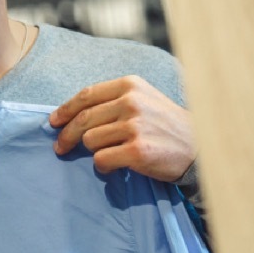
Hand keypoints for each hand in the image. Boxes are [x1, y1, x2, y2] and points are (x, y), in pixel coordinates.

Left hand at [49, 75, 194, 182]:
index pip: (86, 95)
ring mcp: (134, 126)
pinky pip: (101, 160)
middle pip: (83, 120)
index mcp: (130, 85)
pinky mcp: (137, 151)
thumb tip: (69, 114)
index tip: (53, 121)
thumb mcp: (143, 99)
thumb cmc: (166, 125)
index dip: (65, 110)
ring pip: (90, 141)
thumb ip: (111, 101)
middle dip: (67, 135)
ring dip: (94, 151)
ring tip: (111, 154)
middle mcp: (131, 102)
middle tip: (60, 147)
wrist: (201, 147)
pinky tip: (115, 166)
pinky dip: (104, 167)